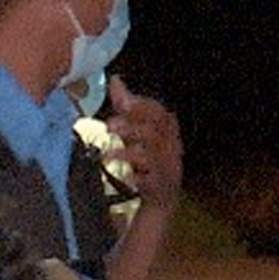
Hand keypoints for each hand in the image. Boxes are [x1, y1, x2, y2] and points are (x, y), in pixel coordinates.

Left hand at [104, 76, 181, 209]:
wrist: (162, 199)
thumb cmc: (147, 159)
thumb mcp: (136, 131)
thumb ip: (126, 107)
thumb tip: (115, 80)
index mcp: (167, 130)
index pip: (158, 112)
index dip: (141, 105)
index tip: (121, 100)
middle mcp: (171, 147)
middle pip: (155, 132)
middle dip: (132, 127)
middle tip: (109, 125)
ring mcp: (168, 168)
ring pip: (151, 156)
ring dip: (128, 153)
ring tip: (107, 153)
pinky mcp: (161, 188)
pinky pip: (151, 182)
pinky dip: (138, 179)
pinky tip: (126, 177)